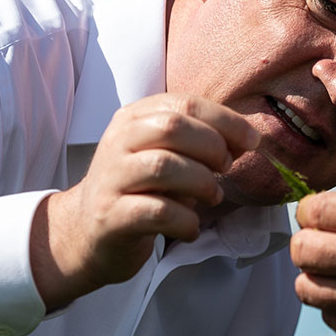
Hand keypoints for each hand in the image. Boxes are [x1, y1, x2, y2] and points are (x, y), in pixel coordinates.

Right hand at [34, 95, 258, 309]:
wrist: (84, 233)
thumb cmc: (136, 190)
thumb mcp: (161, 154)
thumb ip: (196, 141)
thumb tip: (246, 138)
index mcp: (133, 118)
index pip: (185, 103)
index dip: (226, 120)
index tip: (251, 140)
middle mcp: (118, 142)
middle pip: (173, 128)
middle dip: (212, 147)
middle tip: (225, 168)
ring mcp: (111, 179)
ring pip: (164, 167)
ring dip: (201, 183)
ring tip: (212, 197)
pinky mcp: (111, 217)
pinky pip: (158, 212)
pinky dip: (186, 221)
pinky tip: (190, 227)